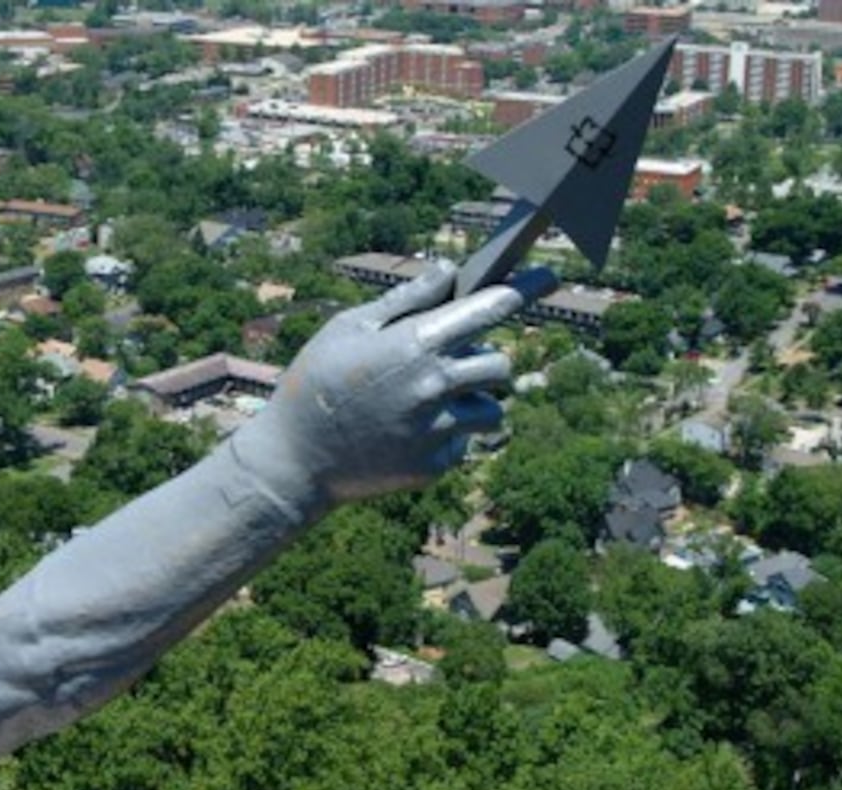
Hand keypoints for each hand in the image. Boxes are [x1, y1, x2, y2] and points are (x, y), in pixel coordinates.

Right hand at [233, 260, 551, 509]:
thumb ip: (405, 300)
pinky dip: (447, 438)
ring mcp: (437, 432)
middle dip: (486, 360)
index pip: (489, 310)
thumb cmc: (315, 383)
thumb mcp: (348, 328)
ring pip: (491, 411)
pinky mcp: (434, 466)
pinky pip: (463, 445)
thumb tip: (448, 271)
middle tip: (457, 363)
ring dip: (472, 403)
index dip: (522, 291)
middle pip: (501, 365)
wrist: (293, 462)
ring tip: (426, 405)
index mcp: (414, 344)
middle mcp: (434, 387)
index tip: (547, 280)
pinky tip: (407, 434)